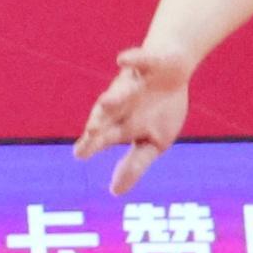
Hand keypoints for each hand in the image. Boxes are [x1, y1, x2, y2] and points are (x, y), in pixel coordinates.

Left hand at [74, 44, 194, 194]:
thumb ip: (135, 165)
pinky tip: (122, 60)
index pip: (103, 137)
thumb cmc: (159, 109)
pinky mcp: (146, 62)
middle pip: (107, 114)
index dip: (93, 145)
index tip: (79, 154)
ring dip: (115, 96)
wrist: (173, 69)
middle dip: (100, 122)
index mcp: (121, 124)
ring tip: (106, 103)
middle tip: (91, 132)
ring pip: (121, 90)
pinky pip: (139, 60)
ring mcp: (133, 82)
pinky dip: (132, 59)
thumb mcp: (153, 142)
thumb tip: (115, 193)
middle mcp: (121, 103)